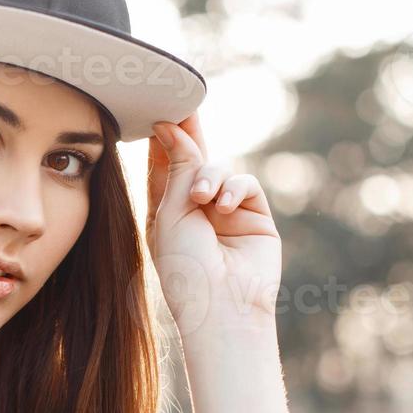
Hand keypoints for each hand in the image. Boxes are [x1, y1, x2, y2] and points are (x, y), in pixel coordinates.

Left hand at [145, 115, 281, 333]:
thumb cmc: (186, 267)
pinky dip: (235, 188)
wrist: (222, 307)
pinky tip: (224, 206)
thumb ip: (177, 166)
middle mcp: (195, 209)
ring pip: (220, 169)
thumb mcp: (172, 211)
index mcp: (165, 211)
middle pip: (192, 160)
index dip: (162, 139)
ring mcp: (226, 212)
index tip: (156, 111)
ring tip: (201, 197)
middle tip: (183, 105)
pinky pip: (246, 184)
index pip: (163, 166)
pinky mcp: (255, 217)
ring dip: (210, 175)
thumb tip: (170, 125)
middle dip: (188, 135)